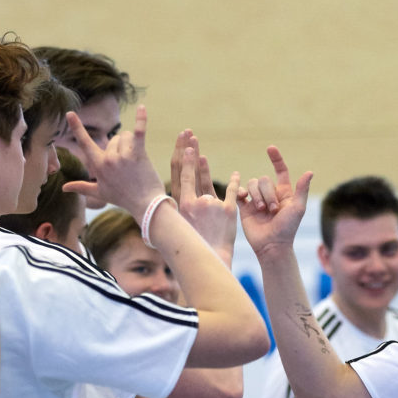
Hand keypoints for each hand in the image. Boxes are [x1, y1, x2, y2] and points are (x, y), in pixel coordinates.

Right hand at [63, 105, 165, 217]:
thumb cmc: (123, 198)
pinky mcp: (139, 154)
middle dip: (121, 148)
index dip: (77, 128)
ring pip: (126, 136)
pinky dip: (141, 120)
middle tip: (128, 167)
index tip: (70, 113)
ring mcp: (123, 156)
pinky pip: (139, 132)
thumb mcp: (100, 193)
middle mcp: (109, 159)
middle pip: (114, 139)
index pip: (85, 143)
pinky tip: (142, 107)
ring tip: (137, 163)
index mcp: (98, 166)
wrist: (146, 205)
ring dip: (131, 145)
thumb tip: (64, 188)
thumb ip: (81, 187)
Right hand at [170, 135, 238, 263]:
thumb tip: (161, 208)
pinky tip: (237, 174)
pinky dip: (235, 182)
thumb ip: (175, 214)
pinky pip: (232, 190)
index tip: (181, 143)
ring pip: (207, 178)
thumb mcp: (178, 230)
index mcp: (179, 206)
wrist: (210, 264)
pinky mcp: (227, 210)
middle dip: (188, 149)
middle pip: (189, 169)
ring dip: (203, 161)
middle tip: (188, 133)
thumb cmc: (192, 250)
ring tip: (200, 147)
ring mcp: (210, 205)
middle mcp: (192, 201)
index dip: (180, 157)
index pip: (178, 175)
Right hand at [238, 146, 312, 257]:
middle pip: (264, 180)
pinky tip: (244, 199)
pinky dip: (241, 193)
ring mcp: (257, 200)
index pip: (280, 171)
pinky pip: (240, 193)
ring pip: (252, 184)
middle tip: (273, 210)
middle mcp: (270, 194)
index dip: (276, 159)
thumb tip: (309, 172)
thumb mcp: (298, 208)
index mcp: (284, 193)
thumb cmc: (288, 228)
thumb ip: (302, 190)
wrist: (271, 245)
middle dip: (268, 193)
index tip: (270, 148)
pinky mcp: (245, 207)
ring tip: (262, 211)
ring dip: (257, 196)